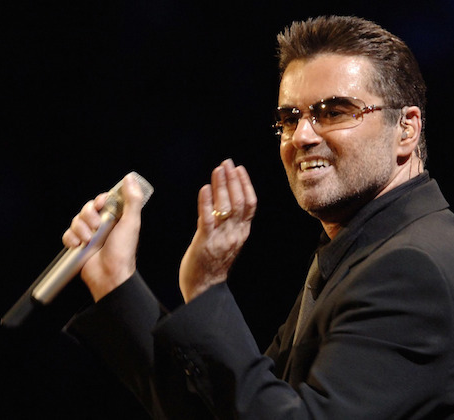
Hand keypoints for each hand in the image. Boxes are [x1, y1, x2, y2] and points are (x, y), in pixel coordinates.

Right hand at [62, 174, 144, 301]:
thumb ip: (132, 200)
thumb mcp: (131, 223)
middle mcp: (103, 225)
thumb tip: (130, 179)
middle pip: (87, 209)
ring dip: (80, 229)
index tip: (101, 204)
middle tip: (96, 227)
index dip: (99, 201)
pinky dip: (71, 239)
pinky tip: (79, 245)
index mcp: (116, 218)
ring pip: (76, 221)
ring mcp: (90, 235)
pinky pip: (68, 235)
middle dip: (88, 216)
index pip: (103, 200)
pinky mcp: (79, 245)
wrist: (109, 275)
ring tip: (89, 240)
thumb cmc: (123, 251)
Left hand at [179, 159, 256, 301]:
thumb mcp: (229, 241)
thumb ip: (231, 223)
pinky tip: (204, 188)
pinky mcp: (205, 243)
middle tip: (227, 163)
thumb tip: (228, 200)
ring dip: (222, 186)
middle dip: (233, 180)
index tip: (239, 169)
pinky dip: (206, 202)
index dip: (245, 185)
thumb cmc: (213, 264)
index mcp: (242, 233)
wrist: (204, 290)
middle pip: (239, 201)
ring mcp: (221, 238)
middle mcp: (235, 234)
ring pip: (226, 207)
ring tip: (218, 170)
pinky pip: (207, 219)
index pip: (250, 204)